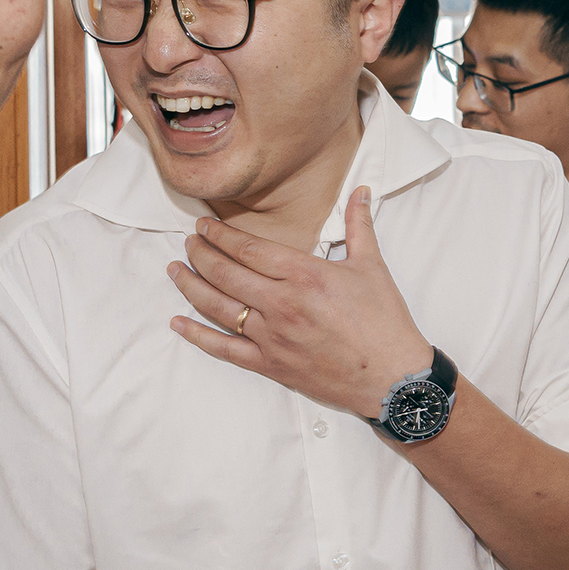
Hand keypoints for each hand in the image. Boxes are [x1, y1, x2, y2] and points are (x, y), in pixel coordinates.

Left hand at [167, 186, 431, 417]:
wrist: (392, 379)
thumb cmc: (384, 323)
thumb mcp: (372, 267)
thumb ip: (358, 226)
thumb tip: (360, 190)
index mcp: (304, 275)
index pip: (248, 248)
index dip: (221, 234)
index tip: (204, 225)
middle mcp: (281, 304)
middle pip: (225, 273)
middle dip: (201, 254)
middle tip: (188, 242)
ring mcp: (271, 336)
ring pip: (218, 307)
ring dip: (191, 286)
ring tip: (176, 271)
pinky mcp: (270, 365)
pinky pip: (224, 349)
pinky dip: (197, 335)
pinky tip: (178, 323)